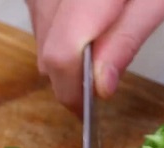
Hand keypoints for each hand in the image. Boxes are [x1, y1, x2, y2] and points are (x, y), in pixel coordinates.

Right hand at [24, 0, 163, 114]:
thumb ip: (125, 41)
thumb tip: (99, 88)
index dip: (72, 93)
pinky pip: (38, 18)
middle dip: (70, 78)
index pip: (61, 57)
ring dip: (64, 56)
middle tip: (97, 87)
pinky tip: (86, 24)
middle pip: (46, 52)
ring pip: (40, 38)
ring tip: (99, 47)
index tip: (87, 113)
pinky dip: (58, 32)